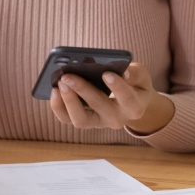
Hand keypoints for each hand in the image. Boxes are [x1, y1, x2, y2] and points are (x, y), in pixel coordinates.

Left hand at [48, 63, 174, 134]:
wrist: (130, 102)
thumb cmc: (134, 84)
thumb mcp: (141, 76)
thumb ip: (134, 73)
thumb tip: (121, 71)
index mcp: (134, 107)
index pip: (128, 99)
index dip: (118, 87)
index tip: (106, 73)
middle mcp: (116, 118)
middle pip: (100, 107)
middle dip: (83, 90)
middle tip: (68, 75)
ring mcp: (98, 122)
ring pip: (81, 120)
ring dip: (68, 101)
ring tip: (60, 83)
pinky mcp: (84, 121)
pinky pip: (67, 119)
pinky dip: (58, 106)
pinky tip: (54, 89)